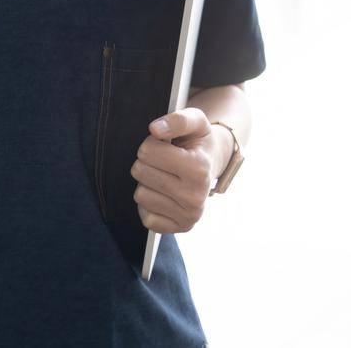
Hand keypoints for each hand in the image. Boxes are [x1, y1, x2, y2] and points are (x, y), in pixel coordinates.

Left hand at [129, 107, 223, 234]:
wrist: (210, 165)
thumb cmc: (197, 142)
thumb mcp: (195, 121)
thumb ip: (177, 120)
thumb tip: (155, 129)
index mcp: (199, 169)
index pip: (147, 151)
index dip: (151, 143)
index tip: (166, 146)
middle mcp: (195, 197)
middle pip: (140, 172)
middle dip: (147, 162)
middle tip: (164, 162)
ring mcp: (188, 217)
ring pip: (140, 194)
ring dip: (148, 183)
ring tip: (165, 177)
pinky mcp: (178, 229)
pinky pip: (145, 216)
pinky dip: (150, 204)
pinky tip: (164, 194)